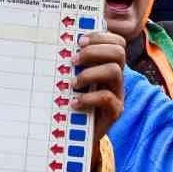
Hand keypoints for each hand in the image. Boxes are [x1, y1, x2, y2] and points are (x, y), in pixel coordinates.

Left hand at [72, 31, 125, 155]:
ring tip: (73, 83)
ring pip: (115, 71)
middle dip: (94, 52)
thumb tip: (54, 44)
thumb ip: (70, 64)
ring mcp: (118, 93)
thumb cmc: (72, 102)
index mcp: (108, 64)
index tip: (79, 41)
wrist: (78, 135)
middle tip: (73, 61)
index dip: (100, 36)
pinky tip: (74, 103)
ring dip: (90, 74)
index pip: (117, 42)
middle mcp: (116, 77)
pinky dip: (88, 97)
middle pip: (118, 52)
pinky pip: (107, 97)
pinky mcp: (115, 111)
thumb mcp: (71, 80)